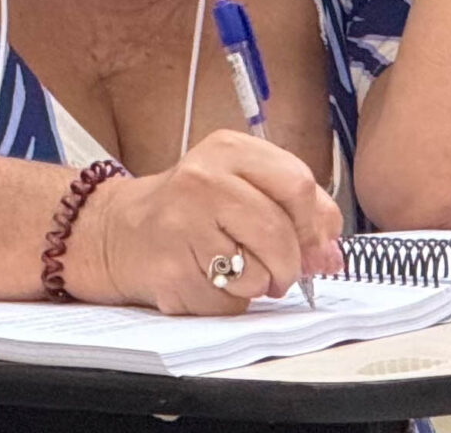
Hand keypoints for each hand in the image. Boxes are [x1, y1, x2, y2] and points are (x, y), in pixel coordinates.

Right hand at [69, 131, 343, 313]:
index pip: (298, 184)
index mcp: (228, 150)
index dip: (313, 224)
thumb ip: (294, 211)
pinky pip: (227, 301)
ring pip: (257, 272)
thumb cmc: (191, 209)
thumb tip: (331, 253)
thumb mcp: (241, 186)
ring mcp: (182, 224)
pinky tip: (206, 280)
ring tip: (236, 271)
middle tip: (280, 272)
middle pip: (281, 234)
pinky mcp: (170, 269)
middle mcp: (203, 180)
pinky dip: (227, 301)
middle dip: (290, 265)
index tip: (313, 243)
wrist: (119, 231)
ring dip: (258, 285)